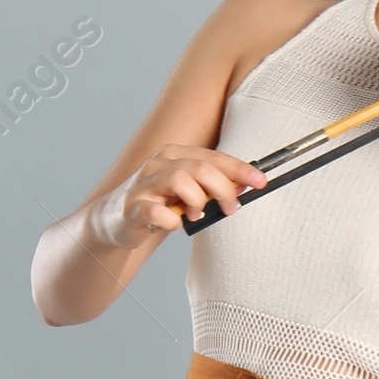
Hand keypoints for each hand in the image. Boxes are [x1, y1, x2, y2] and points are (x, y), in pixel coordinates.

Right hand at [105, 146, 265, 242]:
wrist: (117, 220)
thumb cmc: (159, 203)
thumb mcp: (189, 190)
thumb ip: (212, 186)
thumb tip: (245, 185)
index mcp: (175, 155)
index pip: (213, 157)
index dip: (240, 169)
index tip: (261, 181)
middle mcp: (159, 164)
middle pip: (200, 168)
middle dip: (223, 189)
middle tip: (230, 207)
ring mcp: (144, 184)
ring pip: (180, 180)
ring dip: (197, 201)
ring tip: (195, 214)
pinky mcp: (133, 207)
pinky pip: (156, 211)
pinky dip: (171, 220)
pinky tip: (174, 223)